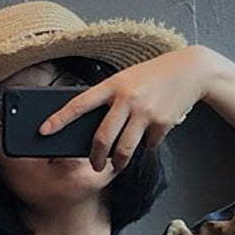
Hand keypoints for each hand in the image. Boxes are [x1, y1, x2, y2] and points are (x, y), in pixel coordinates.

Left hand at [38, 45, 213, 172]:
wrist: (189, 70)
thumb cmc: (152, 76)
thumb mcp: (127, 79)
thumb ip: (110, 100)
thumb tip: (98, 132)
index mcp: (112, 85)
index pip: (79, 104)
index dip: (59, 119)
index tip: (44, 130)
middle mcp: (126, 98)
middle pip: (102, 138)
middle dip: (95, 158)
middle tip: (93, 165)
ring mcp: (144, 112)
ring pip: (123, 150)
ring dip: (118, 162)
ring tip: (117, 164)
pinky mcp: (161, 123)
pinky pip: (148, 144)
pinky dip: (147, 144)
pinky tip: (152, 133)